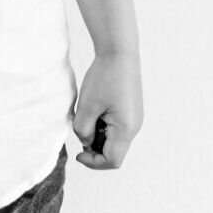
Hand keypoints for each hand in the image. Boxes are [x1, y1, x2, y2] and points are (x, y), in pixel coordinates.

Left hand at [72, 51, 142, 169]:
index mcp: (126, 129)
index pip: (112, 160)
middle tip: (81, 128)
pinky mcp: (130, 109)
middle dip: (94, 146)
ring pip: (113, 138)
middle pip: (113, 151)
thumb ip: (83, 130)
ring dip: (97, 133)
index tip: (78, 154)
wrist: (119, 50)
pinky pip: (116, 126)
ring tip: (87, 114)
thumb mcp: (87, 106)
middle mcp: (134, 126)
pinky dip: (103, 124)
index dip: (93, 162)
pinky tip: (94, 108)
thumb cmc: (105, 76)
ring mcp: (134, 117)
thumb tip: (86, 142)